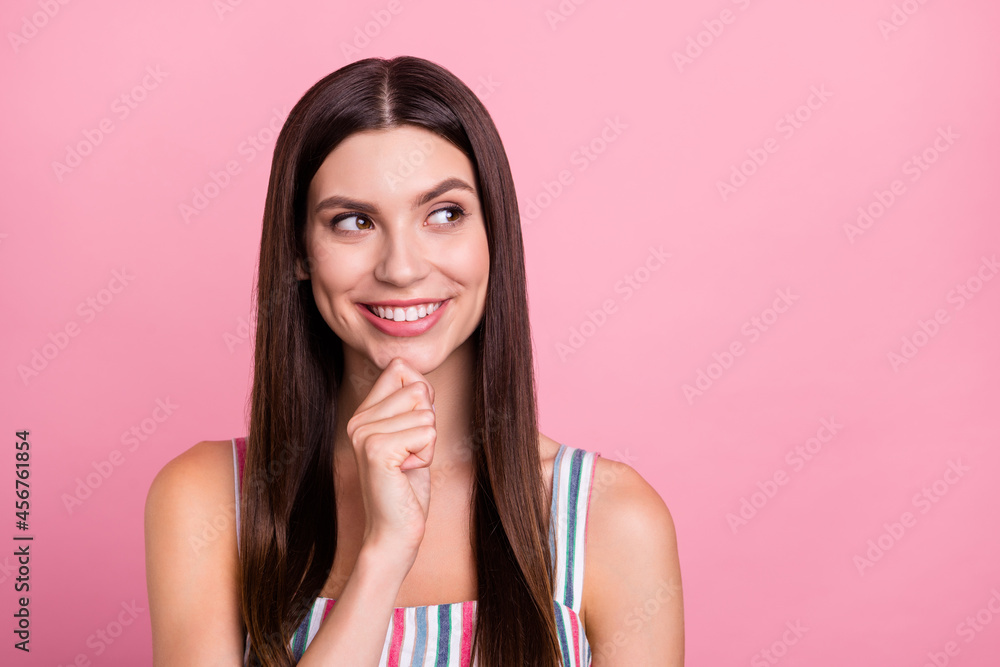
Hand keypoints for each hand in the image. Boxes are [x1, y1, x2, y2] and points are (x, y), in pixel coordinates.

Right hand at [346, 357, 435, 560]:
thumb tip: (417, 373)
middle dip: (427, 425)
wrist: (394, 532)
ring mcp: (364, 434)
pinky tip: (406, 473)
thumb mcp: (412, 436)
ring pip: (426, 415)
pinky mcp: (376, 450)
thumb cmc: (407, 486)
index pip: (401, 368)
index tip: (410, 431)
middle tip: (409, 455)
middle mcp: (358, 419)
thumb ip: (413, 404)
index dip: (422, 396)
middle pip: (419, 389)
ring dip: (427, 445)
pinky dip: (427, 456)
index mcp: (363, 412)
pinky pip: (427, 434)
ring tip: (406, 466)